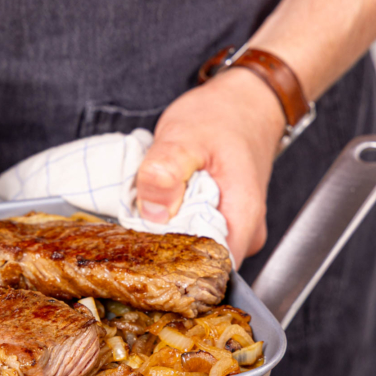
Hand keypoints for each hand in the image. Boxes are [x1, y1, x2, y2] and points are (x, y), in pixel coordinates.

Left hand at [134, 68, 286, 266]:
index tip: (142, 257)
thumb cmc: (220, 116)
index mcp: (242, 219)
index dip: (173, 272)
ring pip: (191, 248)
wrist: (242, 101)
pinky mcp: (218, 220)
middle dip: (162, 253)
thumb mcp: (184, 136)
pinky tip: (154, 207)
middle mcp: (243, 232)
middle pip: (197, 263)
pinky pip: (189, 232)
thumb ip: (166, 171)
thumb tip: (154, 212)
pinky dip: (168, 223)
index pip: (211, 273)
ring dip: (163, 235)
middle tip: (132, 231)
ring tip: (142, 214)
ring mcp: (232, 228)